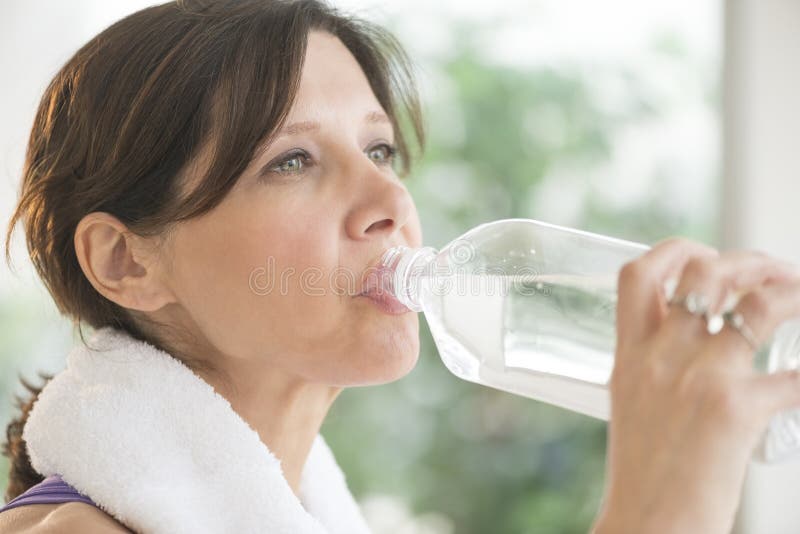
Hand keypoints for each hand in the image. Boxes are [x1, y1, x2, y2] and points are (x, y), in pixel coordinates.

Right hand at [591, 238, 799, 533]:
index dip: (675, 249)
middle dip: (749, 262)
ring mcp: (698, 378)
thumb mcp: (632, 405)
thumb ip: (654, 367)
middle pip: (705, 275)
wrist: (646, 524)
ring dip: (793, 295)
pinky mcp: (736, 411)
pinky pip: (796, 378)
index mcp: (629, 355)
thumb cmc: (644, 473)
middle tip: (772, 276)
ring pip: (757, 308)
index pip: (637, 275)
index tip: (703, 254)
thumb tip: (694, 343)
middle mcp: (660, 356)